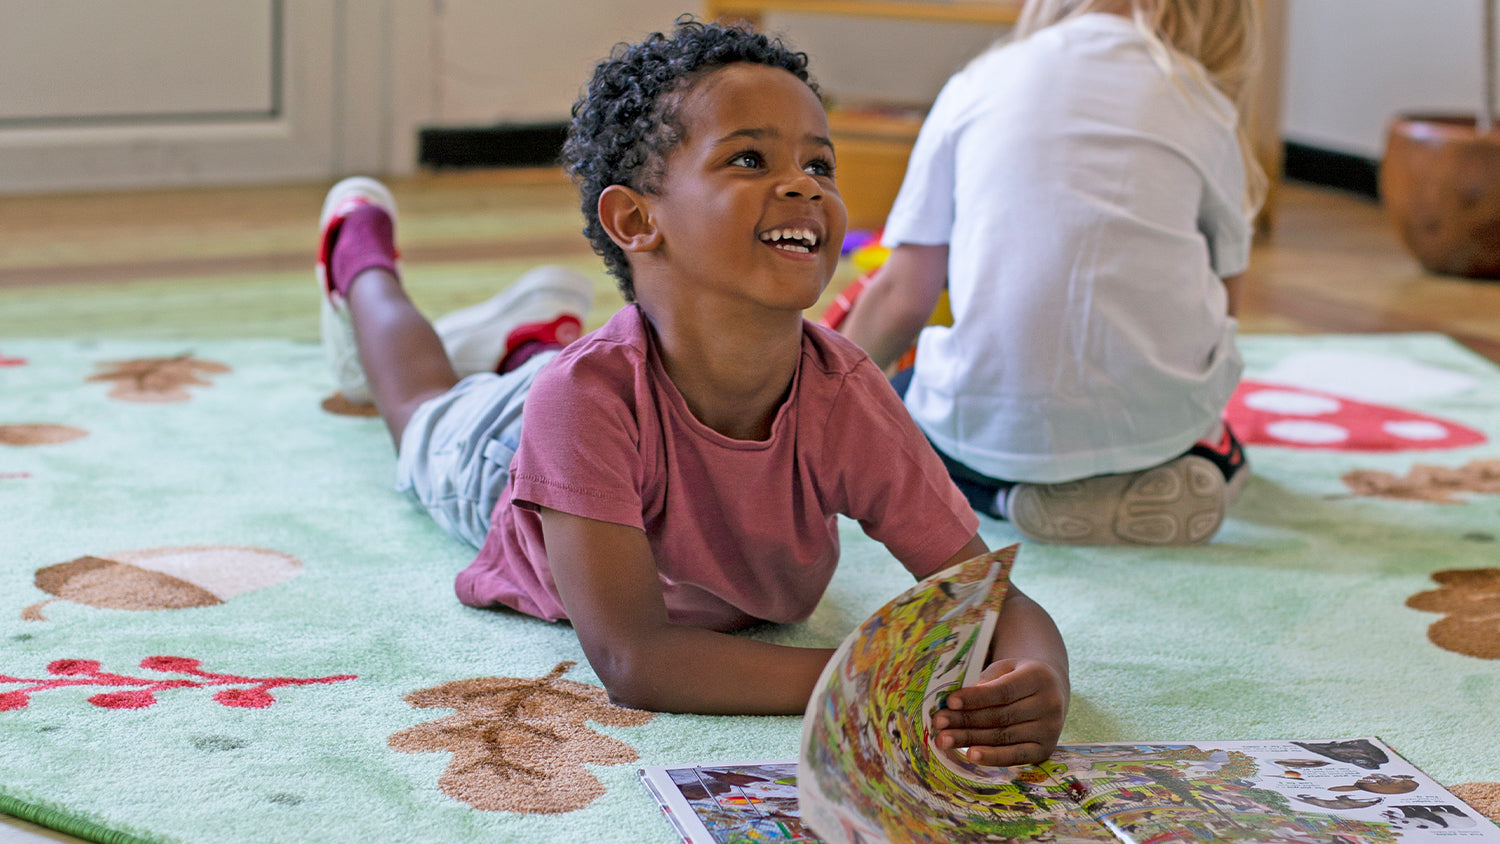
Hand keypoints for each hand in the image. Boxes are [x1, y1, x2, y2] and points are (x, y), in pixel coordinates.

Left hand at [931, 657, 1067, 766]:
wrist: (1049, 692)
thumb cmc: (1016, 677)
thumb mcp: (1003, 670)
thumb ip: (984, 682)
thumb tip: (952, 703)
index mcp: (1038, 677)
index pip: (1003, 690)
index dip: (976, 697)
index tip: (950, 701)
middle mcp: (1050, 704)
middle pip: (1001, 716)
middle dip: (966, 720)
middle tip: (938, 723)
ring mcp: (1050, 730)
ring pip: (1003, 736)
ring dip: (970, 739)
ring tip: (944, 739)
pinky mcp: (1045, 750)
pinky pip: (1015, 756)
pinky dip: (991, 757)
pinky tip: (970, 755)